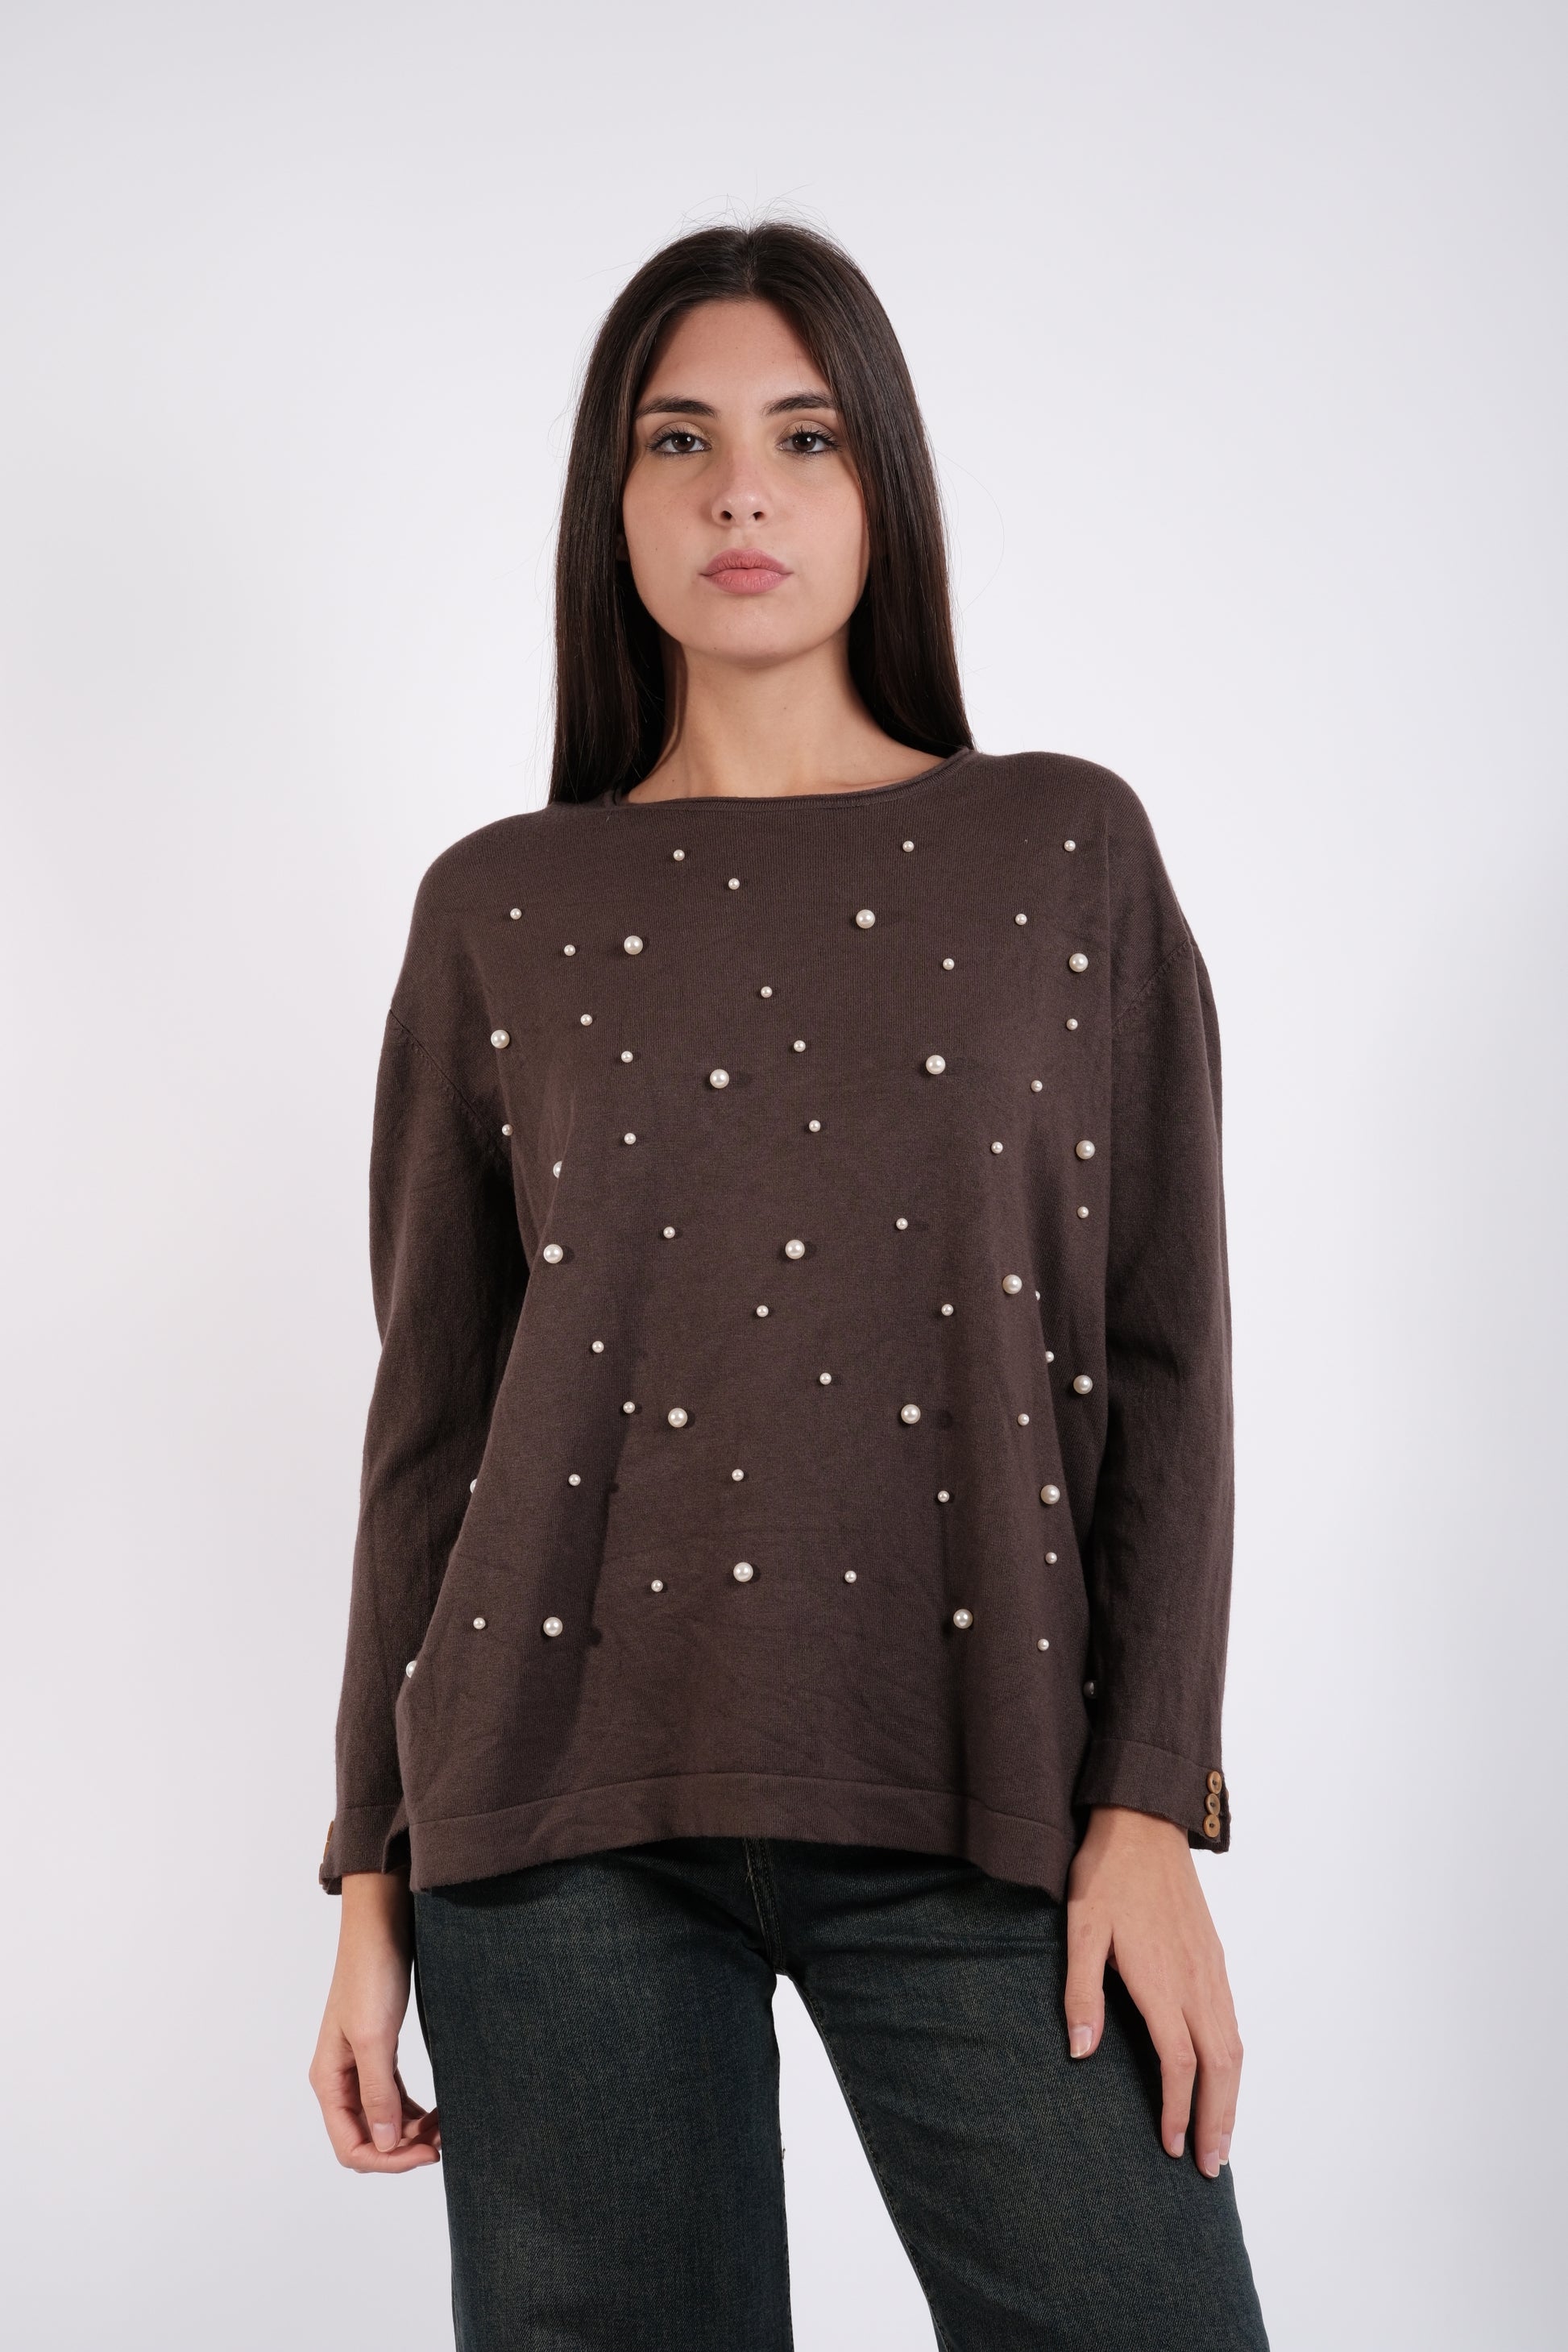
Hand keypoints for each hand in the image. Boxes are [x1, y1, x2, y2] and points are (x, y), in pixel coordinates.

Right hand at [309, 1870, 440, 2172]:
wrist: (381, 1926)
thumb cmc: (372, 1974)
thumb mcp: (374, 2037)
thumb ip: (377, 2093)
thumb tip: (386, 2144)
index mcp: (328, 2080)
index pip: (351, 2146)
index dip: (389, 2160)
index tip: (429, 2153)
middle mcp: (340, 2079)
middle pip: (367, 2138)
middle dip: (404, 2148)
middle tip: (445, 2141)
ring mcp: (359, 2065)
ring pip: (383, 2119)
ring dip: (413, 2131)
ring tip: (448, 2127)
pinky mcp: (379, 2051)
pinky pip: (394, 2096)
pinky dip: (415, 2110)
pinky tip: (439, 2111)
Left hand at [1064, 1805, 1242, 2177]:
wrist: (1145, 1822)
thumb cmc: (1106, 1874)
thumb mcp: (1080, 1928)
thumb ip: (1081, 1992)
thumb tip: (1080, 2053)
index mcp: (1161, 1980)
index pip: (1178, 2062)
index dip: (1176, 2109)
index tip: (1169, 2146)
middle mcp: (1196, 1981)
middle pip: (1219, 2066)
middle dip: (1217, 2120)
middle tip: (1210, 2167)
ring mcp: (1211, 1969)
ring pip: (1234, 2047)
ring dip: (1232, 2097)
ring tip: (1223, 2139)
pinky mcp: (1216, 1957)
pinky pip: (1234, 2022)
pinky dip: (1235, 2062)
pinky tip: (1225, 2078)